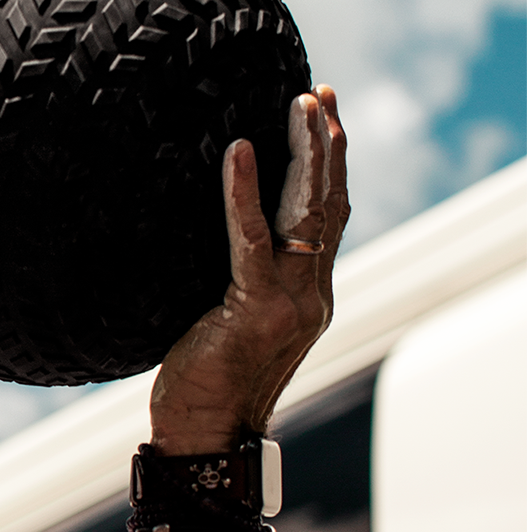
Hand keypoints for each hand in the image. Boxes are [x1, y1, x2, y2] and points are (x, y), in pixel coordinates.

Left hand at [149, 87, 348, 453]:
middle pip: (330, 205)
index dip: (330, 165)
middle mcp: (311, 295)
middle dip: (327, 145)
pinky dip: (244, 193)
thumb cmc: (202, 382)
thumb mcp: (227, 319)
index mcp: (308, 295)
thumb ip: (238, 279)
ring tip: (300, 106)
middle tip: (319, 93)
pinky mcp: (257, 310)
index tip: (324, 113)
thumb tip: (213, 234)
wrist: (203, 438)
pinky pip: (251, 240)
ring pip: (308, 215)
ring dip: (307, 155)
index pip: (330, 218)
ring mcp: (291, 303)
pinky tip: (239, 152)